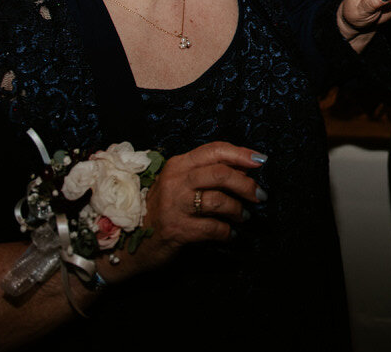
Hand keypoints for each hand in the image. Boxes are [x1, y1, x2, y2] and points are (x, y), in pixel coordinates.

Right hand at [106, 141, 264, 280]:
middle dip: (246, 184)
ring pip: (218, 201)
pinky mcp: (176, 229)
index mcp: (178, 164)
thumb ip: (206, 174)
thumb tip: (246, 171)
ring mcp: (174, 205)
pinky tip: (229, 234)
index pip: (214, 149)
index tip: (261, 161)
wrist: (129, 240)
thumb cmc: (162, 209)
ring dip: (238, 210)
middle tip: (260, 195)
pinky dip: (226, 231)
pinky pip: (212, 228)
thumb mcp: (180, 184)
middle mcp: (175, 180)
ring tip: (243, 217)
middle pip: (220, 174)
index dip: (241, 153)